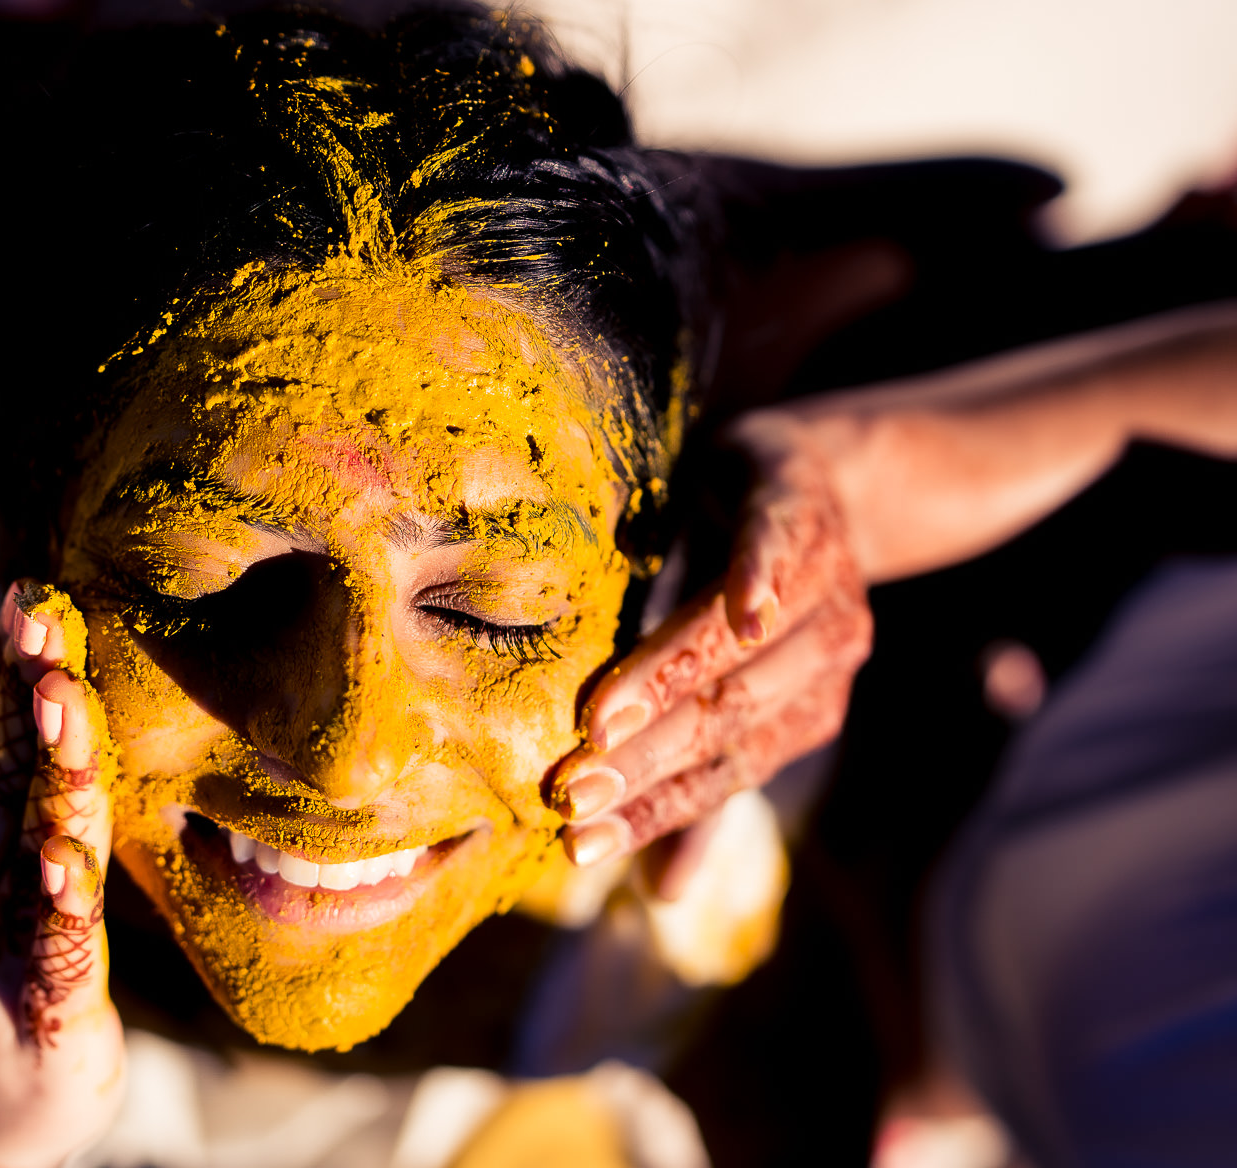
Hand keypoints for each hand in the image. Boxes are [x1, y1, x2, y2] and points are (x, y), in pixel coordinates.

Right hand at [547, 410, 872, 886]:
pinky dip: (760, 582)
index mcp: (809, 707)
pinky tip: (743, 610)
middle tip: (569, 790)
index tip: (579, 842)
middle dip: (647, 762)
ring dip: (670, 685)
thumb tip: (662, 898)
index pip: (726, 773)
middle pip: (728, 719)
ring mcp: (822, 582)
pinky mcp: (795, 507)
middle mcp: (829, 656)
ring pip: (741, 647)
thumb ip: (697, 776)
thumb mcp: (722, 679)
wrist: (813, 472)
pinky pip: (778, 549)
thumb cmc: (745, 586)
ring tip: (598, 724)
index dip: (654, 811)